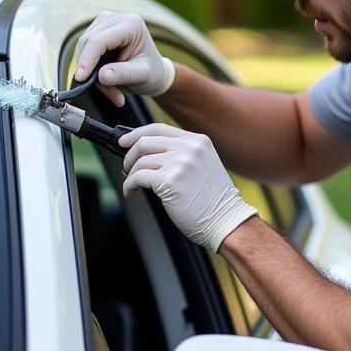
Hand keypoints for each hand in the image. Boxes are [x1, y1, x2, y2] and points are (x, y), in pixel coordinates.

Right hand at [73, 12, 175, 105]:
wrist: (154, 71)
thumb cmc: (152, 73)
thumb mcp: (141, 76)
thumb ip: (122, 75)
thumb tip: (101, 76)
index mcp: (131, 25)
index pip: (99, 41)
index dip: (87, 60)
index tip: (80, 79)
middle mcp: (116, 18)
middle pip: (87, 42)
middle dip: (90, 70)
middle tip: (107, 92)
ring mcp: (104, 22)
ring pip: (83, 48)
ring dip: (91, 72)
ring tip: (113, 90)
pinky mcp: (97, 30)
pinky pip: (84, 51)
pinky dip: (91, 69)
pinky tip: (106, 81)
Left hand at [119, 124, 256, 251]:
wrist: (225, 221)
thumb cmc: (213, 201)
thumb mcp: (203, 165)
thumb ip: (182, 154)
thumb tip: (148, 154)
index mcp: (197, 141)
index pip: (159, 129)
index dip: (137, 134)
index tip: (124, 142)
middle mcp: (189, 148)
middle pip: (145, 141)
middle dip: (129, 155)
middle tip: (127, 168)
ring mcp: (179, 163)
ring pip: (140, 161)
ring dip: (130, 174)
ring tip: (133, 185)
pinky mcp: (169, 181)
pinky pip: (138, 177)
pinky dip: (129, 185)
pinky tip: (131, 192)